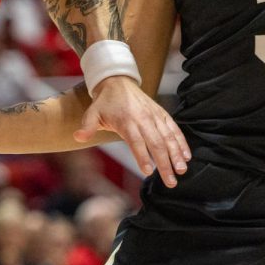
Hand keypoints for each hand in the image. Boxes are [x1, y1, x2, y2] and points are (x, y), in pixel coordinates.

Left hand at [75, 76, 189, 186]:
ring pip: (168, 137)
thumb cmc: (105, 103)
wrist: (118, 82)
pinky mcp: (162, 114)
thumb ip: (87, 127)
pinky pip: (174, 129)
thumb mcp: (92, 113)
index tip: (148, 171)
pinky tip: (186, 156)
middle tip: (170, 182)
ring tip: (182, 171)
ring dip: (176, 154)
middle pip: (156, 143)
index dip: (142, 156)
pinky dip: (181, 142)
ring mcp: (155, 116)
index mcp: (126, 120)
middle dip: (165, 163)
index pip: (136, 141)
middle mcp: (143, 118)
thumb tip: (78, 137)